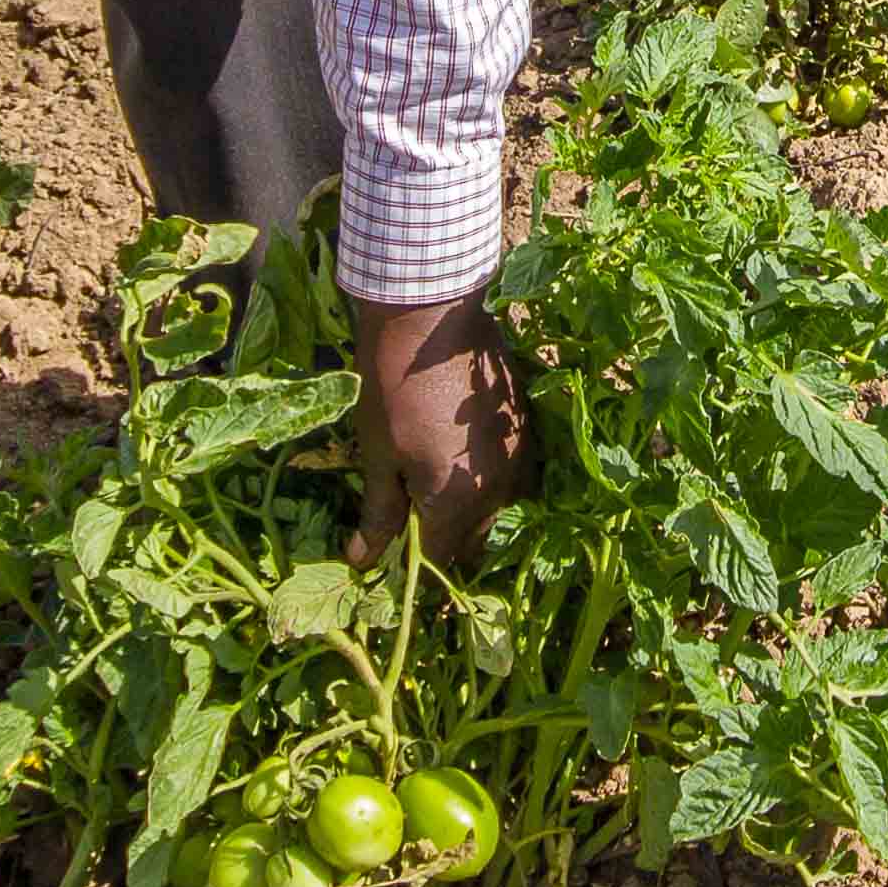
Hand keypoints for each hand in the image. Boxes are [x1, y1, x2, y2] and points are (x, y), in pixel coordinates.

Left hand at [344, 288, 523, 568]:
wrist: (432, 316)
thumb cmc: (393, 386)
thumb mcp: (377, 455)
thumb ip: (378, 514)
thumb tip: (362, 561)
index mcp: (457, 503)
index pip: (435, 563)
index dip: (407, 570)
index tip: (384, 563)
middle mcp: (499, 491)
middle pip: (470, 544)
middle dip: (439, 546)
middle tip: (403, 529)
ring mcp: (519, 461)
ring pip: (494, 514)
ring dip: (465, 518)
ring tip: (429, 497)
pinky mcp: (525, 433)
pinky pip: (510, 481)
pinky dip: (483, 486)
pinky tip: (456, 468)